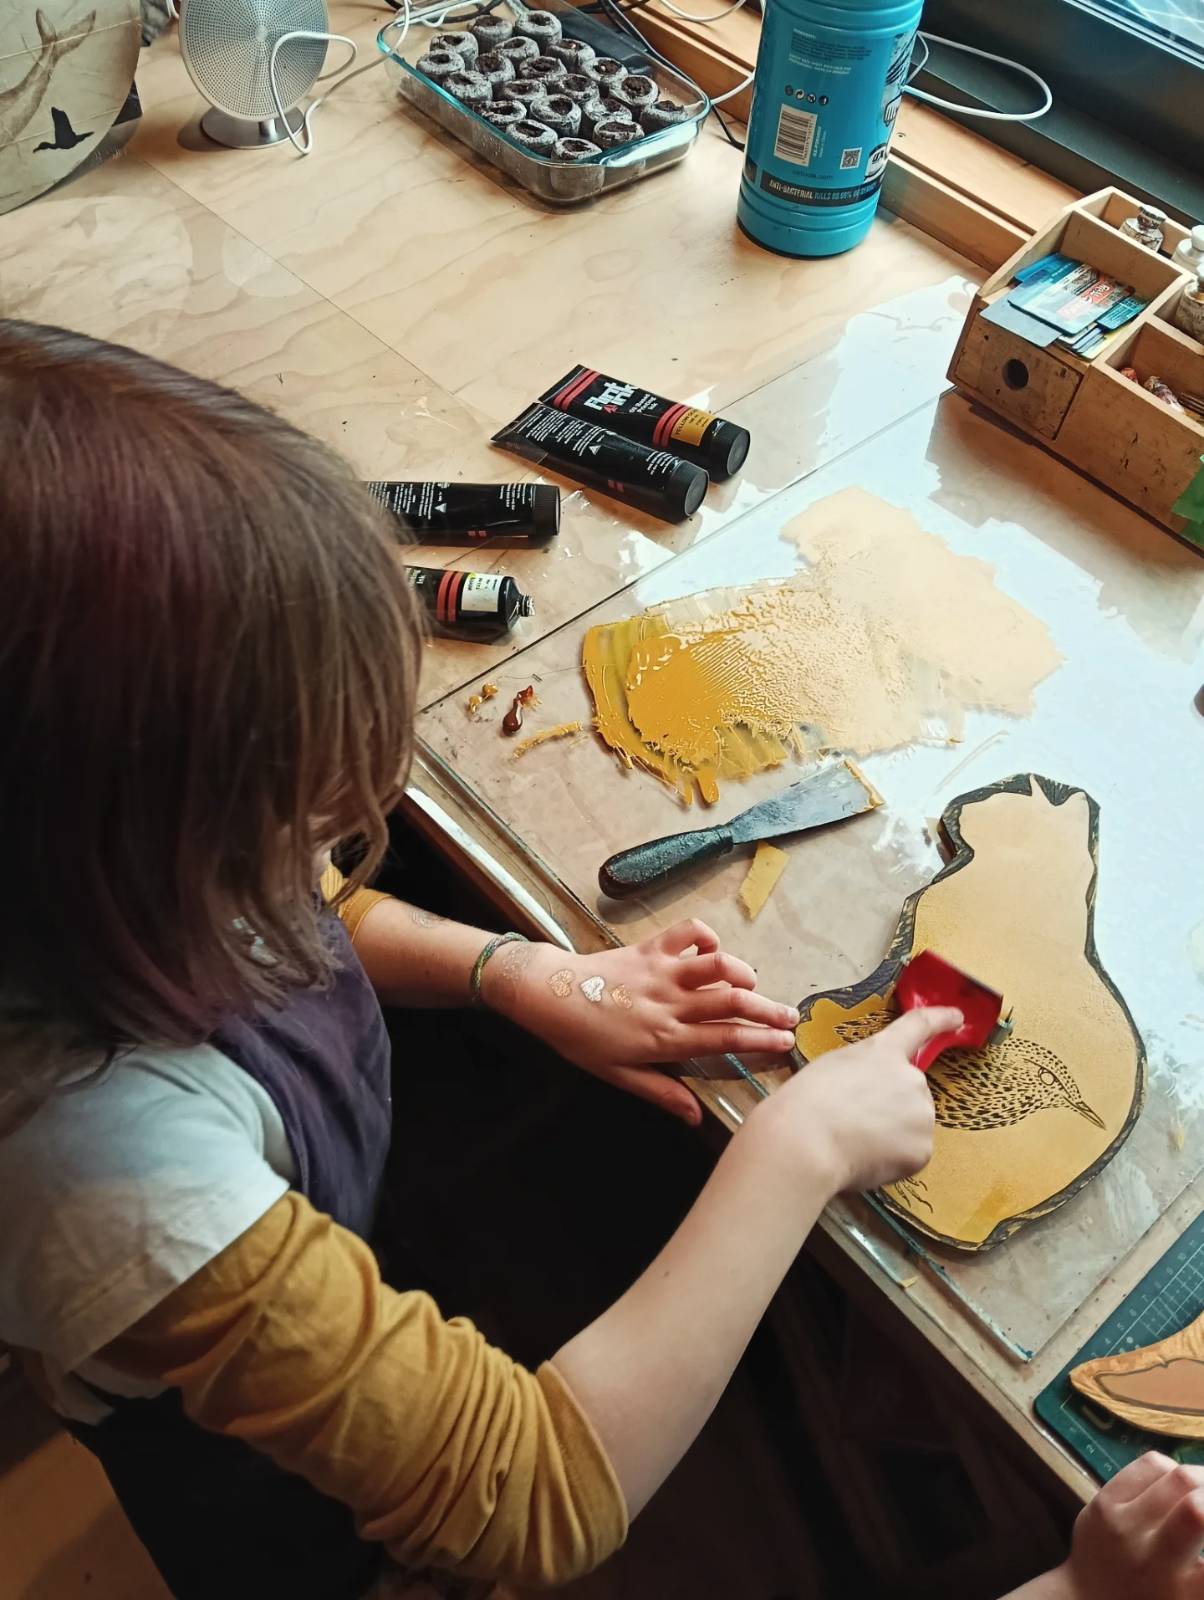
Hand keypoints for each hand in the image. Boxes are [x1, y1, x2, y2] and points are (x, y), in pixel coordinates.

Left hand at [481, 919, 798, 1127]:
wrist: (549, 994)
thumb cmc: (582, 1039)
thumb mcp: (619, 1075)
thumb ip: (661, 1092)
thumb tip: (695, 1117)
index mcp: (665, 1038)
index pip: (724, 1039)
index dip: (759, 1041)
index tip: (785, 1043)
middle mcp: (670, 1002)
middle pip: (732, 1002)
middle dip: (767, 1010)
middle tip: (791, 1017)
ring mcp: (662, 971)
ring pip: (717, 965)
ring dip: (742, 972)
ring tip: (754, 985)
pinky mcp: (651, 947)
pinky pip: (688, 932)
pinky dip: (707, 937)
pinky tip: (713, 950)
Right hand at [757, 1008, 961, 1194]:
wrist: (806, 1142)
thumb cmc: (807, 1103)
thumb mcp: (833, 1066)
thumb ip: (865, 1070)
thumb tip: (874, 1091)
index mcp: (884, 1052)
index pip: (919, 1026)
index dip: (940, 1019)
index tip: (956, 1017)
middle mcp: (912, 1078)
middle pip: (910, 1091)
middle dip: (891, 1105)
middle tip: (856, 1119)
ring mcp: (922, 1114)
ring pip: (912, 1125)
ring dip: (892, 1133)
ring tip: (854, 1140)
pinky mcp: (924, 1149)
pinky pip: (911, 1154)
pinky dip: (893, 1158)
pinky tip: (865, 1157)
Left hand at [1030, 1454, 1203, 1599]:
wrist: (1091, 1598)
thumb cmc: (1155, 1598)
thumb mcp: (1190, 1593)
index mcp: (1183, 1593)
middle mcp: (1151, 1559)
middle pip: (1195, 1510)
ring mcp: (1122, 1526)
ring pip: (1177, 1476)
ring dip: (1202, 1480)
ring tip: (1203, 1491)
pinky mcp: (1102, 1501)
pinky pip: (1150, 1464)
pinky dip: (1175, 1469)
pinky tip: (1178, 1484)